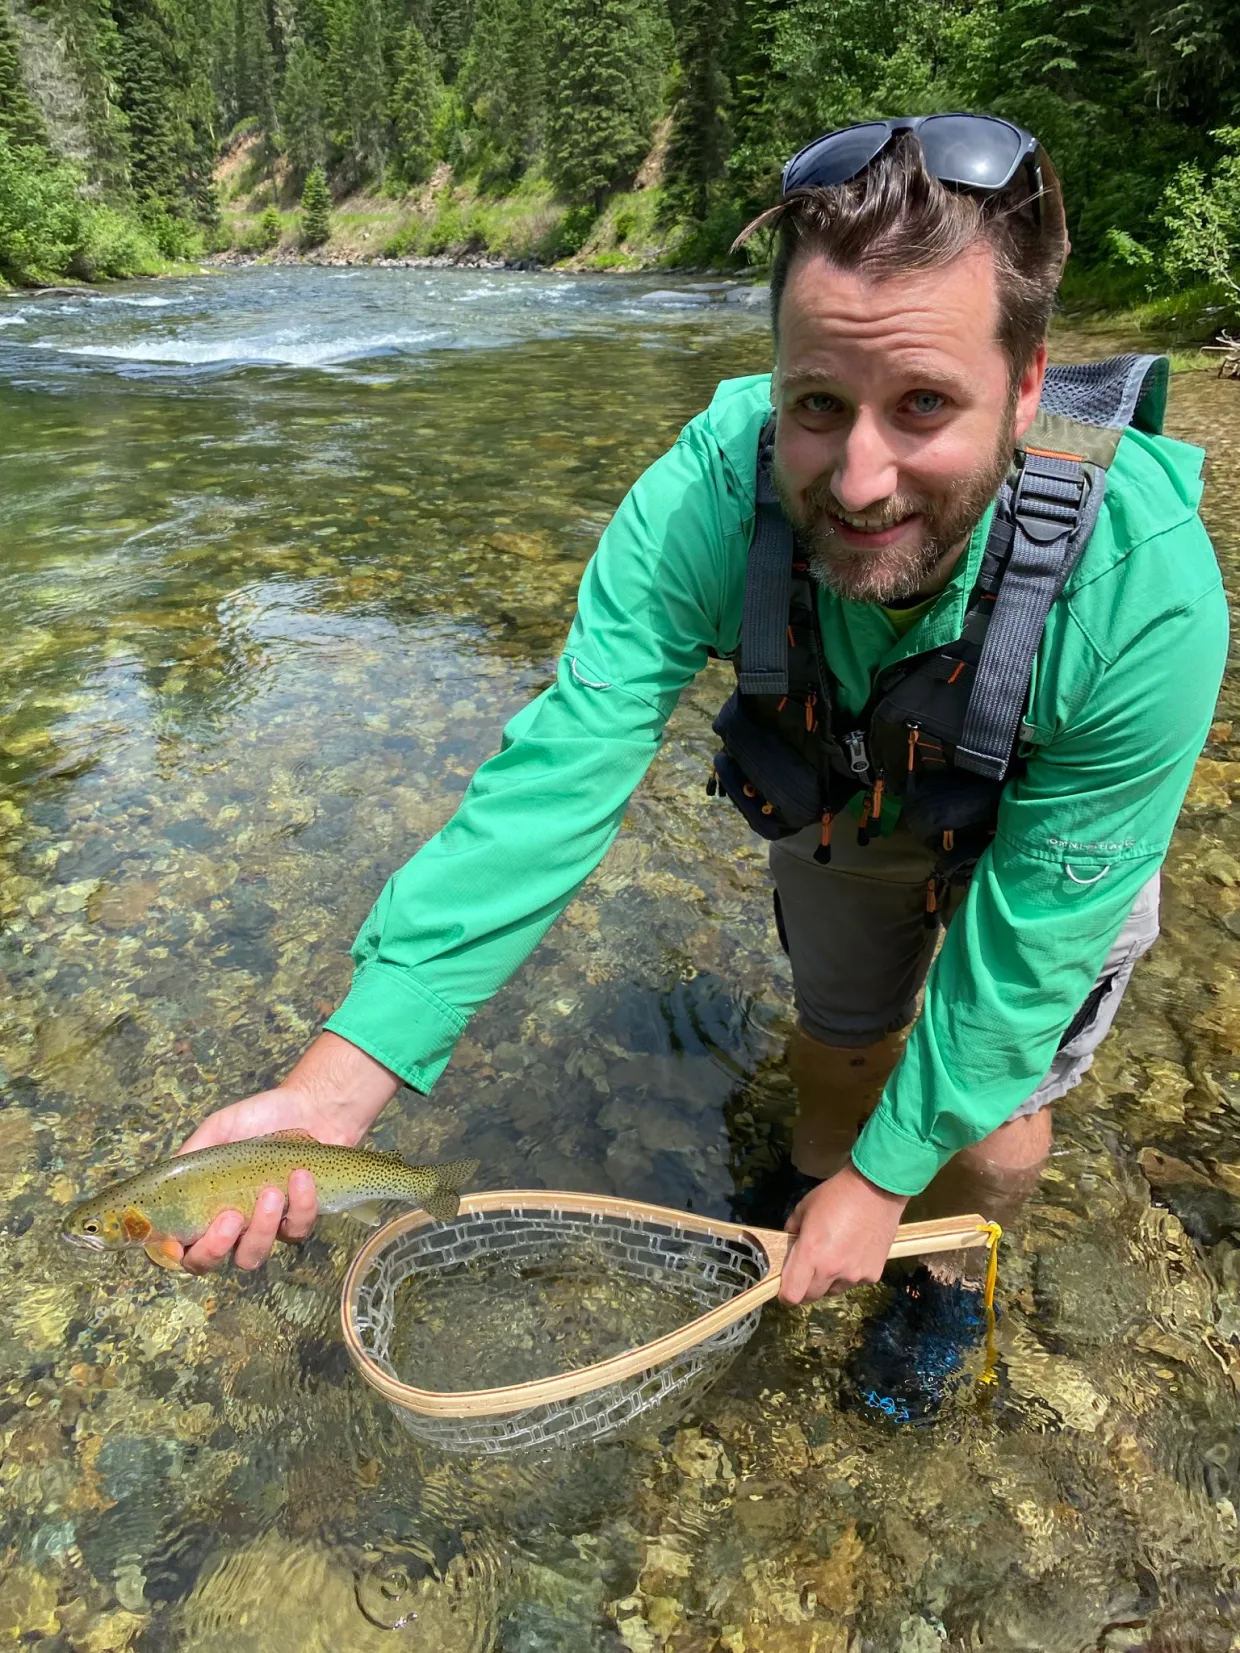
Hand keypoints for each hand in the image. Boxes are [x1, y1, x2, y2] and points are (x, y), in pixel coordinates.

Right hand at [172, 1032, 399, 1274]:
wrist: (311, 1107)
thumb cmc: (260, 1118)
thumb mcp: (220, 1127)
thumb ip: (193, 1152)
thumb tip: (169, 1176)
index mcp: (204, 1205)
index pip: (178, 1244)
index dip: (173, 1254)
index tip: (178, 1243)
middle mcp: (230, 1225)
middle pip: (209, 1263)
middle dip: (215, 1248)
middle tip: (232, 1217)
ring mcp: (264, 1227)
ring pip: (253, 1255)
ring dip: (261, 1228)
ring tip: (272, 1192)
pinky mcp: (298, 1221)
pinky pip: (296, 1230)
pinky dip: (301, 1205)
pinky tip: (302, 1176)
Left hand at [778, 1163, 907, 1304]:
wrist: (876, 1189)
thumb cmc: (836, 1195)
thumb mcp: (804, 1209)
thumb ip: (792, 1232)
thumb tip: (790, 1248)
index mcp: (810, 1254)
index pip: (792, 1295)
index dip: (786, 1293)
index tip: (786, 1285)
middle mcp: (832, 1270)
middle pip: (811, 1297)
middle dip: (805, 1286)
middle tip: (809, 1268)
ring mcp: (854, 1275)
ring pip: (833, 1290)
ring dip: (829, 1280)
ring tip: (836, 1254)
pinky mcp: (873, 1275)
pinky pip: (854, 1282)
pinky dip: (851, 1272)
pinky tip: (855, 1251)